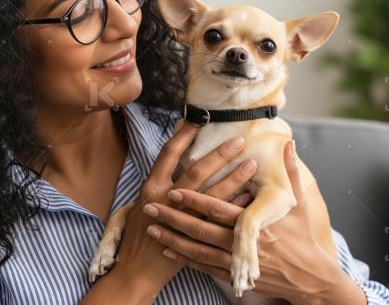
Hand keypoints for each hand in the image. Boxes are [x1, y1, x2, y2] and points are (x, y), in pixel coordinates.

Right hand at [108, 122, 256, 298]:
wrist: (135, 268)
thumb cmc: (138, 233)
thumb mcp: (141, 203)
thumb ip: (159, 185)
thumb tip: (178, 164)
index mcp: (151, 187)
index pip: (168, 154)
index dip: (184, 136)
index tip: (199, 121)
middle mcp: (165, 199)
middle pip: (197, 171)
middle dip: (220, 154)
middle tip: (239, 140)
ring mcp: (181, 218)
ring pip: (212, 194)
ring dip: (235, 178)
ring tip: (252, 164)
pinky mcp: (193, 237)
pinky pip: (219, 218)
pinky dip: (236, 207)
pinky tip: (251, 197)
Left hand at [145, 140, 363, 304]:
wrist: (309, 280)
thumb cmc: (302, 239)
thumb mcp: (300, 205)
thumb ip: (291, 173)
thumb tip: (289, 144)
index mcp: (254, 223)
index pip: (219, 209)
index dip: (195, 200)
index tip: (175, 190)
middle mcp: (241, 244)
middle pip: (200, 229)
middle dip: (174, 217)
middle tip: (151, 207)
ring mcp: (236, 263)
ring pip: (197, 251)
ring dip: (173, 239)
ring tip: (152, 227)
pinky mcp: (234, 276)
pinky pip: (204, 268)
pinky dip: (185, 259)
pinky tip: (168, 249)